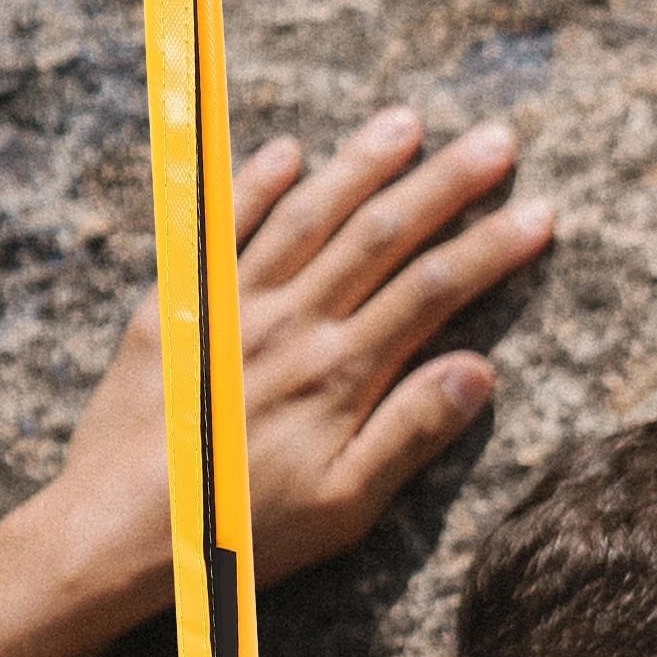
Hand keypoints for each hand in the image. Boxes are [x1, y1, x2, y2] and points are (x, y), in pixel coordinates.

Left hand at [48, 105, 554, 617]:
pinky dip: (254, 185)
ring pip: (309, 216)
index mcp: (339, 374)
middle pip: (382, 235)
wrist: (116, 530)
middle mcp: (290, 324)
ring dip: (361, 165)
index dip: (491, 248)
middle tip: (498, 141)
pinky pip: (221, 229)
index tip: (539, 212)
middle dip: (446, 184)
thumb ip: (409, 434)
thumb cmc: (236, 534)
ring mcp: (229, 307)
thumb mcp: (342, 508)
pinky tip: (287, 152)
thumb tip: (478, 370)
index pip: (433, 290)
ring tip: (409, 123)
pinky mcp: (174, 307)